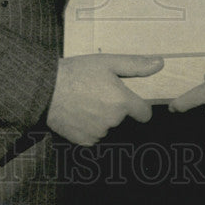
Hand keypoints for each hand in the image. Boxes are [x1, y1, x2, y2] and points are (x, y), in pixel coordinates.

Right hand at [46, 54, 162, 145]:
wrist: (45, 89)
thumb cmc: (77, 73)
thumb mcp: (108, 62)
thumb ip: (136, 65)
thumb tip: (160, 63)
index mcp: (121, 102)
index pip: (144, 114)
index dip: (139, 107)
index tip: (130, 101)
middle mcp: (113, 121)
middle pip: (123, 119)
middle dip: (115, 109)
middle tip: (97, 94)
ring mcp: (98, 133)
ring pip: (108, 128)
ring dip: (101, 119)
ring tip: (85, 102)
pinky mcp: (84, 142)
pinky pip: (93, 136)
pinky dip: (89, 128)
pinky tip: (78, 114)